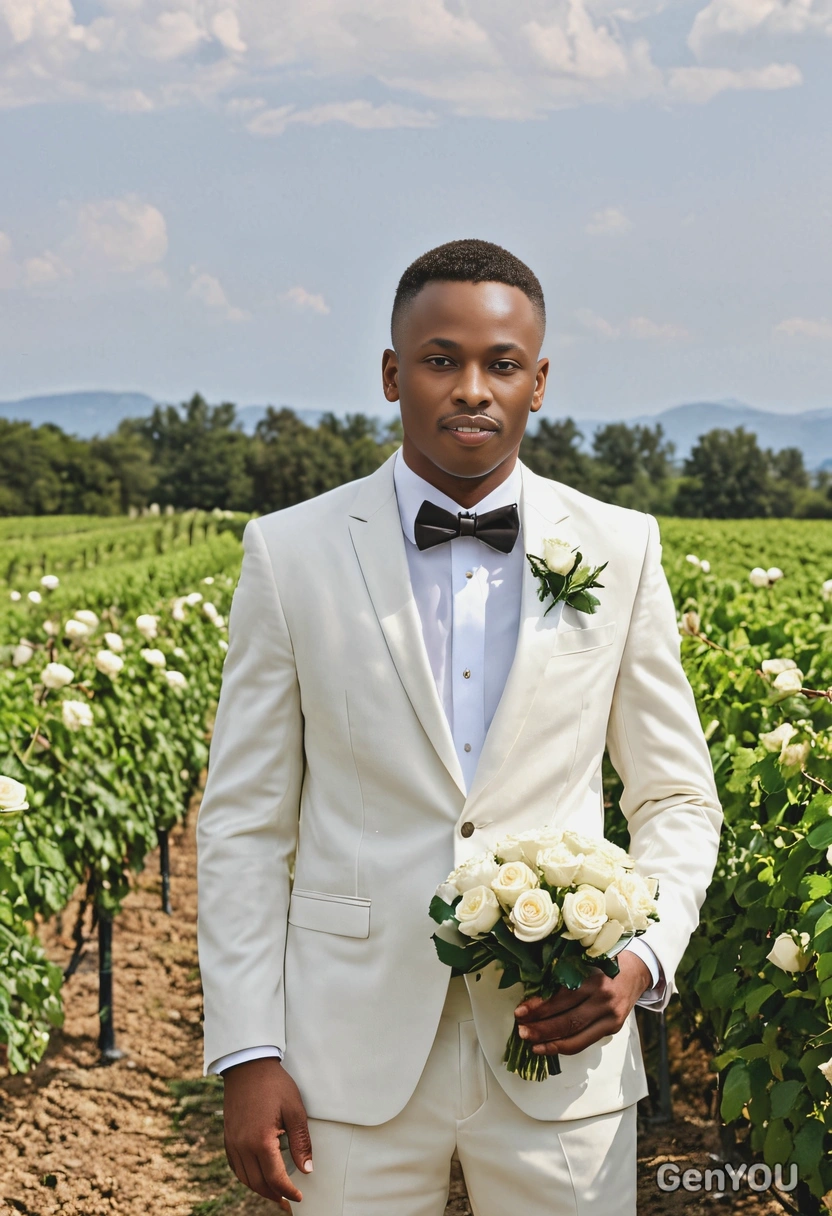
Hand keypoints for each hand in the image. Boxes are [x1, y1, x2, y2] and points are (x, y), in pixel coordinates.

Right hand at [223, 1057, 311, 1209]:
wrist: (248, 1066)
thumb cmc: (274, 1085)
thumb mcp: (295, 1110)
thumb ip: (301, 1142)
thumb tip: (306, 1168)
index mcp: (261, 1141)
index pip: (276, 1179)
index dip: (288, 1191)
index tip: (298, 1197)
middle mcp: (243, 1146)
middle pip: (259, 1183)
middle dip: (275, 1195)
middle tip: (288, 1201)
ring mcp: (233, 1143)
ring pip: (245, 1179)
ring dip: (260, 1189)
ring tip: (275, 1193)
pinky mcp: (228, 1138)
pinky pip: (236, 1167)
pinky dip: (247, 1178)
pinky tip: (257, 1177)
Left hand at [513, 950, 653, 1056]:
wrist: (636, 971)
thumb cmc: (604, 963)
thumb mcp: (585, 961)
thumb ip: (564, 975)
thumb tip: (533, 994)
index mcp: (593, 979)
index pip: (562, 998)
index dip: (539, 1007)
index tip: (520, 1012)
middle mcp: (604, 999)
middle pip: (568, 1020)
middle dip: (541, 1029)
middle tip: (521, 1031)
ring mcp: (610, 1016)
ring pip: (576, 1036)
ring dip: (551, 1043)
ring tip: (531, 1043)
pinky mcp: (613, 1027)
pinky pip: (586, 1042)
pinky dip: (566, 1047)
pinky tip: (550, 1047)